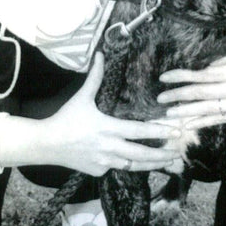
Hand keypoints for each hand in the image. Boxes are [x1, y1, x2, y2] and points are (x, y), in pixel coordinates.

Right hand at [40, 53, 184, 176]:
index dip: (159, 131)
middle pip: (142, 154)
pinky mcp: (99, 171)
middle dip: (162, 154)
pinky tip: (140, 162)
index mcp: (108, 128)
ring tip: (168, 162)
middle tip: (178, 152)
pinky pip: (117, 168)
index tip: (176, 131)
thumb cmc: (66, 119)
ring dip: (152, 164)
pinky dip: (129, 164)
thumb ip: (95, 78)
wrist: (48, 144)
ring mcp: (104, 162)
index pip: (139, 131)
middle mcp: (109, 147)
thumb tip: (100, 55)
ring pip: (134, 165)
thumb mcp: (81, 97)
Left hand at [156, 39, 225, 129]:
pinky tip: (190, 124)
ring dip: (187, 113)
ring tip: (169, 116)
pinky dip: (205, 122)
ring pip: (209, 110)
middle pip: (201, 95)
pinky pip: (221, 119)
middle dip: (178, 97)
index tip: (164, 78)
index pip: (201, 76)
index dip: (181, 77)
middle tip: (160, 99)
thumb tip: (205, 68)